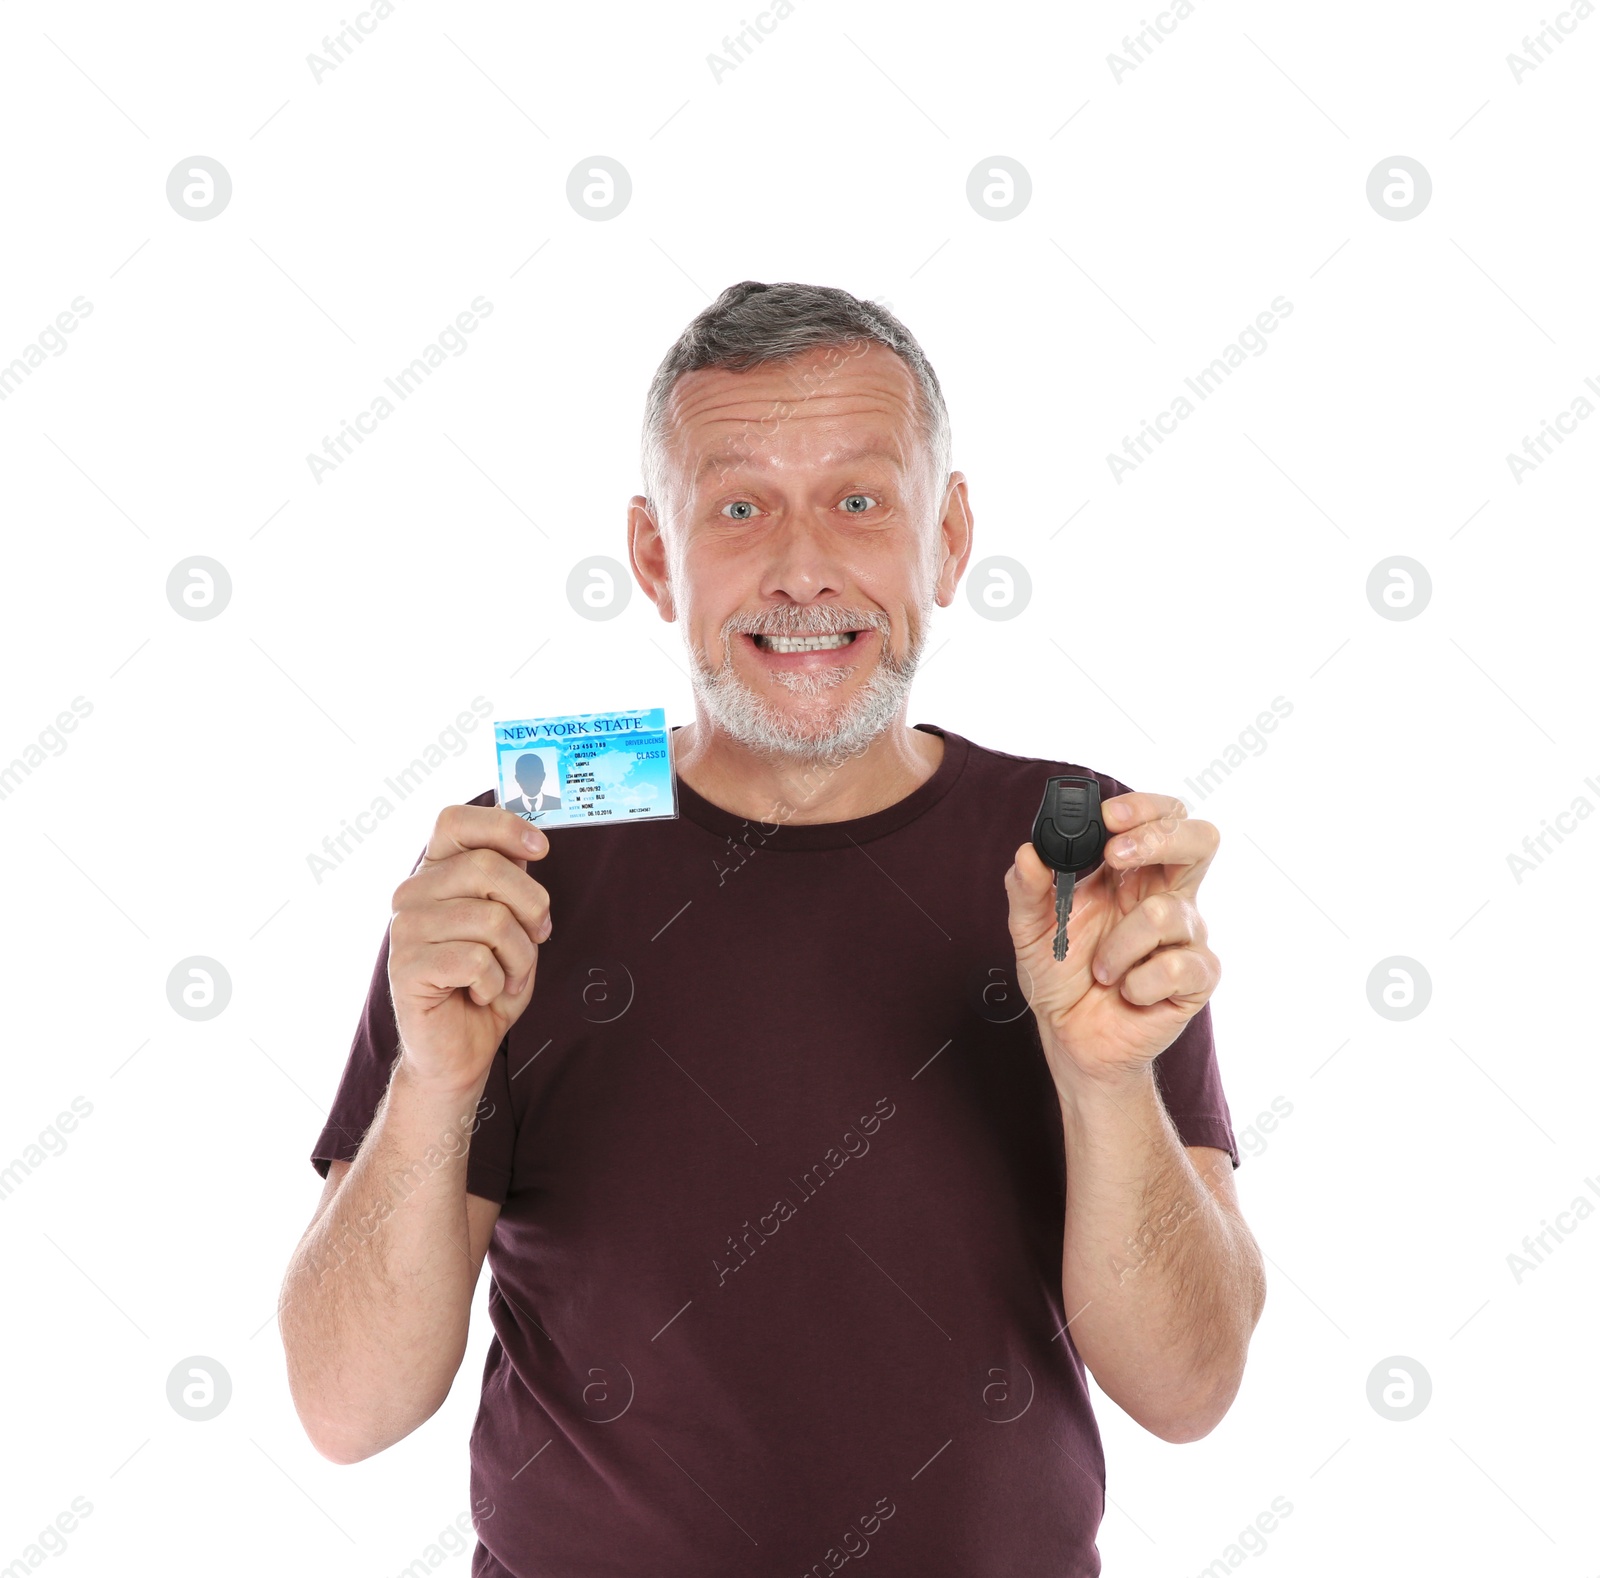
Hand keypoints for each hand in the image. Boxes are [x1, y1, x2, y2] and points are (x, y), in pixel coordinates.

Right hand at [388, 805, 552, 1093]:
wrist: (461, 1049)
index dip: (503, 826)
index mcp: (436, 873)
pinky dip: (496, 982)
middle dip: (532, 907)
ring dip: (519, 957)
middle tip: (537, 937)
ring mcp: (405, 930)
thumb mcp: (512, 924)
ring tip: (507, 976)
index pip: (456, 821)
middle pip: (488, 868)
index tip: (541, 850)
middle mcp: (412, 894)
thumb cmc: (489, 982)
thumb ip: (512, 883)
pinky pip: (476, 959)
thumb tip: (529, 845)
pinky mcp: (406, 968)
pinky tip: (482, 994)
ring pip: (491, 919)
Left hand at [1004, 792, 1220, 1090]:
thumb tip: (1028, 852)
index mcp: (1131, 875)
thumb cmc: (1060, 976)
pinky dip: (1138, 982)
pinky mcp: (1198, 977)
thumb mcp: (1030, 929)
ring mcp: (1187, 937)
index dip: (1143, 807)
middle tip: (1114, 856)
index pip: (1161, 818)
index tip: (1106, 816)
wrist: (1071, 1039)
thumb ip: (1026, 890)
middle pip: (1201, 840)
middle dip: (1160, 838)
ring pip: (1168, 913)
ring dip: (1119, 945)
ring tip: (1101, 970)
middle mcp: (1166, 896)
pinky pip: (1178, 965)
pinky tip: (1127, 993)